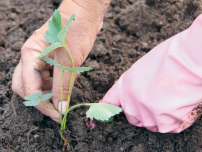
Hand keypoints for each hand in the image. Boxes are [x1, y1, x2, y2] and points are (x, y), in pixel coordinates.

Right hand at [12, 0, 110, 121]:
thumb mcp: (69, 61)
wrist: (85, 14)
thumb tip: (60, 109)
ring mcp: (41, 59)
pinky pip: (51, 78)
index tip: (58, 115)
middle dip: (42, 100)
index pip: (28, 88)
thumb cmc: (76, 31)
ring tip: (67, 90)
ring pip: (40, 84)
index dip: (42, 104)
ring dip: (52, 92)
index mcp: (30, 55)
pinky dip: (59, 84)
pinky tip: (70, 81)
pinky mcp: (52, 60)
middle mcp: (32, 58)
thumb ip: (63, 87)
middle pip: (28, 87)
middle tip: (59, 109)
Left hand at [100, 14, 201, 132]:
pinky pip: (164, 127)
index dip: (105, 108)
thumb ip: (138, 84)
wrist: (190, 60)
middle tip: (156, 100)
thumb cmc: (171, 58)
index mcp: (126, 86)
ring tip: (170, 100)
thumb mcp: (145, 67)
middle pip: (132, 117)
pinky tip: (177, 106)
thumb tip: (139, 94)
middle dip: (141, 112)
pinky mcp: (164, 123)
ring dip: (157, 116)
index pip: (110, 101)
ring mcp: (148, 114)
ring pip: (148, 123)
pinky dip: (171, 120)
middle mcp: (133, 102)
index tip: (99, 112)